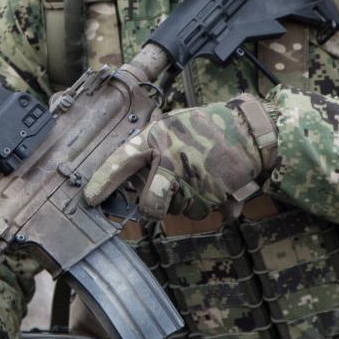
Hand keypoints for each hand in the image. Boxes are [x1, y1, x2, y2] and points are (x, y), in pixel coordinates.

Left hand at [81, 95, 278, 220]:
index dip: (103, 182)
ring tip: (196, 176)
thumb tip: (130, 179)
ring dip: (182, 202)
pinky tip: (211, 183)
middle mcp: (170, 160)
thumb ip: (152, 148)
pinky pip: (198, 212)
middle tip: (153, 207)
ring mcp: (192, 180)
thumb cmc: (205, 127)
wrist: (248, 131)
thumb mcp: (172, 126)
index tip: (89, 199)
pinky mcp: (212, 195)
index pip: (121, 162)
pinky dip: (203, 204)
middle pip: (150, 204)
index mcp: (156, 138)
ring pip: (176, 210)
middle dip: (151, 210)